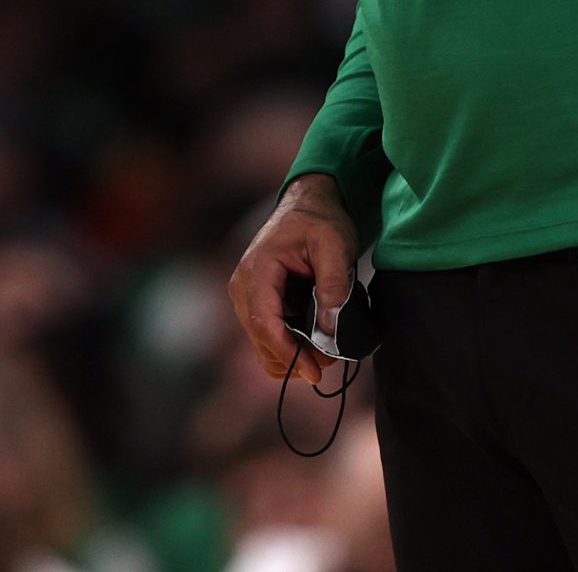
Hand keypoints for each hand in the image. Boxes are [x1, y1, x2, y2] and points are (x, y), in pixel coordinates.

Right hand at [227, 174, 360, 386]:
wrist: (307, 205)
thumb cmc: (319, 221)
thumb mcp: (334, 245)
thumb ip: (333, 285)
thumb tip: (329, 330)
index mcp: (257, 270)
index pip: (263, 322)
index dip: (287, 352)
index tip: (315, 372)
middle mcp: (243, 287)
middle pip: (260, 339)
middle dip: (294, 358)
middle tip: (330, 361)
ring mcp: (247, 296)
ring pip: (263, 343)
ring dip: (292, 355)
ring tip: (326, 352)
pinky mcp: (258, 302)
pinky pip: (268, 335)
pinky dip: (289, 346)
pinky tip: (314, 342)